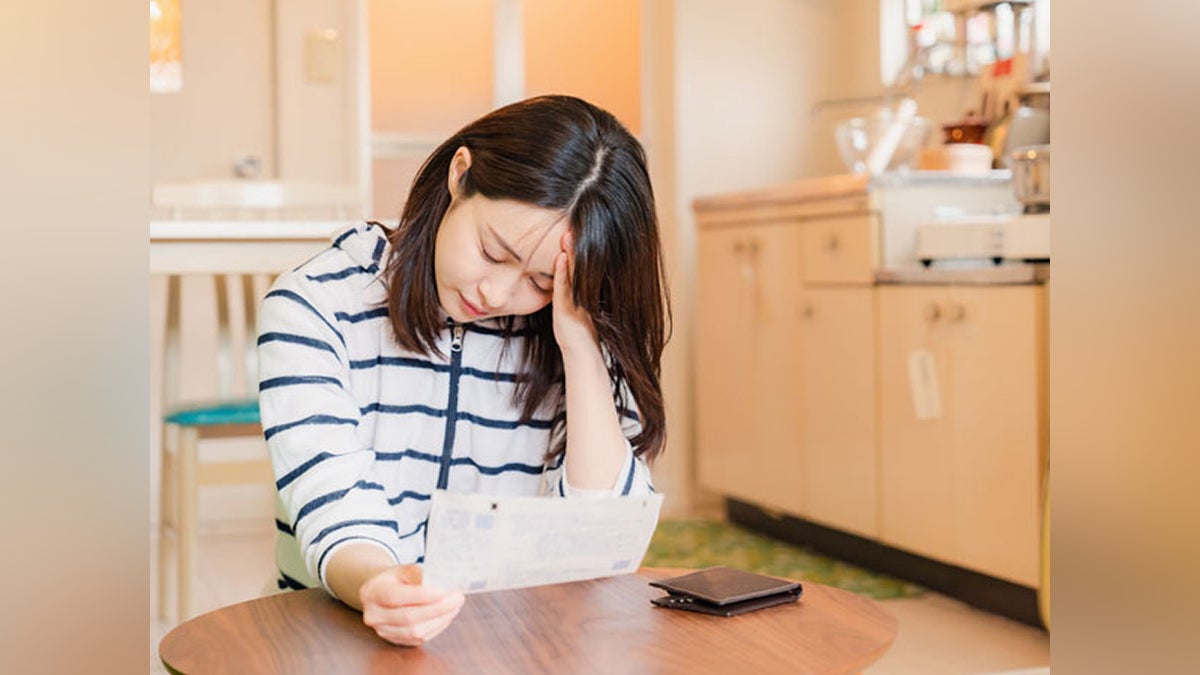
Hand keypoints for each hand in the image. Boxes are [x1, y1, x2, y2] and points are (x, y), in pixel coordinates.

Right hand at [359, 564, 464, 646]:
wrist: (382, 593)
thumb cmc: (395, 579)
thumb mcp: (402, 569)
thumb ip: (418, 574)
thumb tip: (442, 581)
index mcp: (372, 592)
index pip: (395, 597)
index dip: (420, 596)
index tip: (442, 591)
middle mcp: (374, 615)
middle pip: (408, 617)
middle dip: (437, 608)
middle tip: (458, 598)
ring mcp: (383, 631)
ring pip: (415, 632)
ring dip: (440, 619)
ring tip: (455, 606)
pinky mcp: (395, 640)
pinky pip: (419, 639)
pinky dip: (437, 627)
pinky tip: (446, 615)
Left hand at [552, 230, 600, 359]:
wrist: (581, 351)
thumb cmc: (577, 327)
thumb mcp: (575, 302)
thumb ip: (571, 285)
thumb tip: (567, 265)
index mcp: (587, 288)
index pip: (584, 262)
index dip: (581, 244)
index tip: (578, 224)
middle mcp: (586, 290)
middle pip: (582, 262)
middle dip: (578, 242)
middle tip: (575, 221)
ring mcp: (579, 298)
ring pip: (576, 271)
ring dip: (572, 252)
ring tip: (568, 234)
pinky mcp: (570, 307)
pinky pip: (567, 286)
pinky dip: (564, 272)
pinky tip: (561, 257)